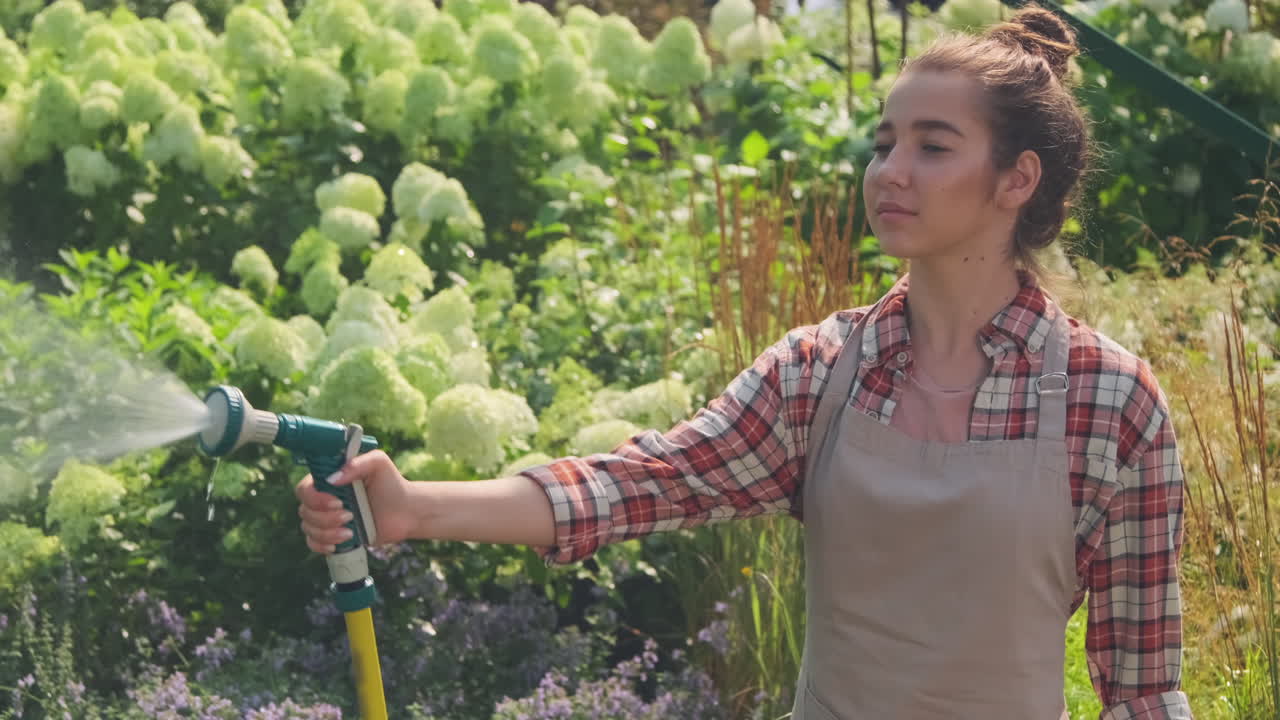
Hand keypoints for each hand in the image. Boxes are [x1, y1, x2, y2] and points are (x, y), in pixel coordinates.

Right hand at [295, 450, 417, 553]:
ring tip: (350, 531)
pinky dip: (322, 545)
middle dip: (325, 517)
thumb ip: (357, 463)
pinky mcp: (333, 535)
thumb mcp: (378, 463)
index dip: (315, 498)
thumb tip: (332, 479)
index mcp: (329, 479)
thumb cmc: (391, 484)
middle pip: (305, 511)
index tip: (337, 502)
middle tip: (350, 515)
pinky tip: (338, 544)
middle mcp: (324, 498)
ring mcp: (327, 517)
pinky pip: (313, 543)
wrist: (406, 512)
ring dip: (327, 533)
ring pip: (308, 528)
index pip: (305, 488)